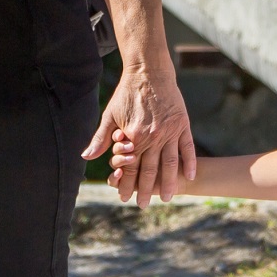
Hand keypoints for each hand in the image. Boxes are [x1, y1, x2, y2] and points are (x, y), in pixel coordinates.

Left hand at [85, 56, 195, 205]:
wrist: (149, 71)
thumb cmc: (127, 93)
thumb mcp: (110, 115)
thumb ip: (101, 138)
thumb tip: (87, 157)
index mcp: (133, 136)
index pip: (129, 168)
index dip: (126, 184)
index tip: (124, 197)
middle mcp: (152, 137)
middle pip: (149, 171)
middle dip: (145, 190)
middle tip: (143, 205)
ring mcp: (170, 131)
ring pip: (169, 164)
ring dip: (168, 183)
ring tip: (168, 198)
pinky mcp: (182, 124)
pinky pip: (187, 148)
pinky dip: (189, 163)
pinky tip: (190, 176)